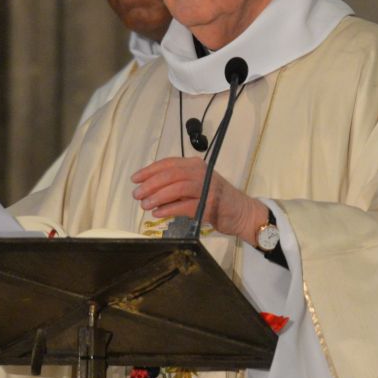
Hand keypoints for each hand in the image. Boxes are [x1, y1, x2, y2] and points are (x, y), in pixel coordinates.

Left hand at [131, 156, 263, 244]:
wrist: (242, 212)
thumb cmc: (217, 199)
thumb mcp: (196, 186)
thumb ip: (177, 185)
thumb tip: (149, 190)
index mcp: (196, 165)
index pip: (169, 163)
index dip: (149, 170)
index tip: (135, 179)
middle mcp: (201, 173)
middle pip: (171, 174)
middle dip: (150, 184)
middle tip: (137, 194)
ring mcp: (207, 188)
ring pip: (177, 188)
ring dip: (157, 197)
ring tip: (145, 205)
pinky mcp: (210, 205)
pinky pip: (185, 206)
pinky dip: (169, 209)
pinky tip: (158, 213)